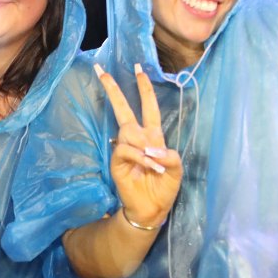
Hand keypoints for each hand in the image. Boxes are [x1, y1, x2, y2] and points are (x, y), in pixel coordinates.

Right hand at [94, 63, 181, 227]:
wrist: (152, 208)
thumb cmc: (165, 186)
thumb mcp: (176, 169)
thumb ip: (169, 155)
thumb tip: (152, 148)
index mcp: (153, 136)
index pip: (148, 107)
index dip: (144, 88)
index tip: (138, 69)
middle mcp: (137, 139)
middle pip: (124, 109)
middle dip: (114, 90)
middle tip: (102, 71)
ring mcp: (125, 149)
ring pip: (128, 130)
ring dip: (143, 144)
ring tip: (154, 164)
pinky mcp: (117, 162)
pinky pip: (124, 149)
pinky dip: (138, 155)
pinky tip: (148, 165)